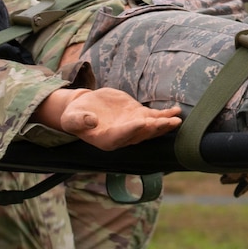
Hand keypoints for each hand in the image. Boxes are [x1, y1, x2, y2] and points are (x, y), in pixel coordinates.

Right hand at [38, 87, 182, 149]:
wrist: (84, 108)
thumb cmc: (75, 116)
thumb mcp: (71, 118)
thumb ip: (80, 121)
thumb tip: (91, 120)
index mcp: (106, 140)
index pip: (121, 136)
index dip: (132, 130)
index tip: (142, 122)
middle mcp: (123, 136)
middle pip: (141, 134)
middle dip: (155, 129)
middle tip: (168, 123)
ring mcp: (133, 126)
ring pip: (151, 128)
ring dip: (164, 124)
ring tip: (176, 120)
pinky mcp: (138, 115)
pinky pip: (154, 117)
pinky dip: (165, 115)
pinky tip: (176, 111)